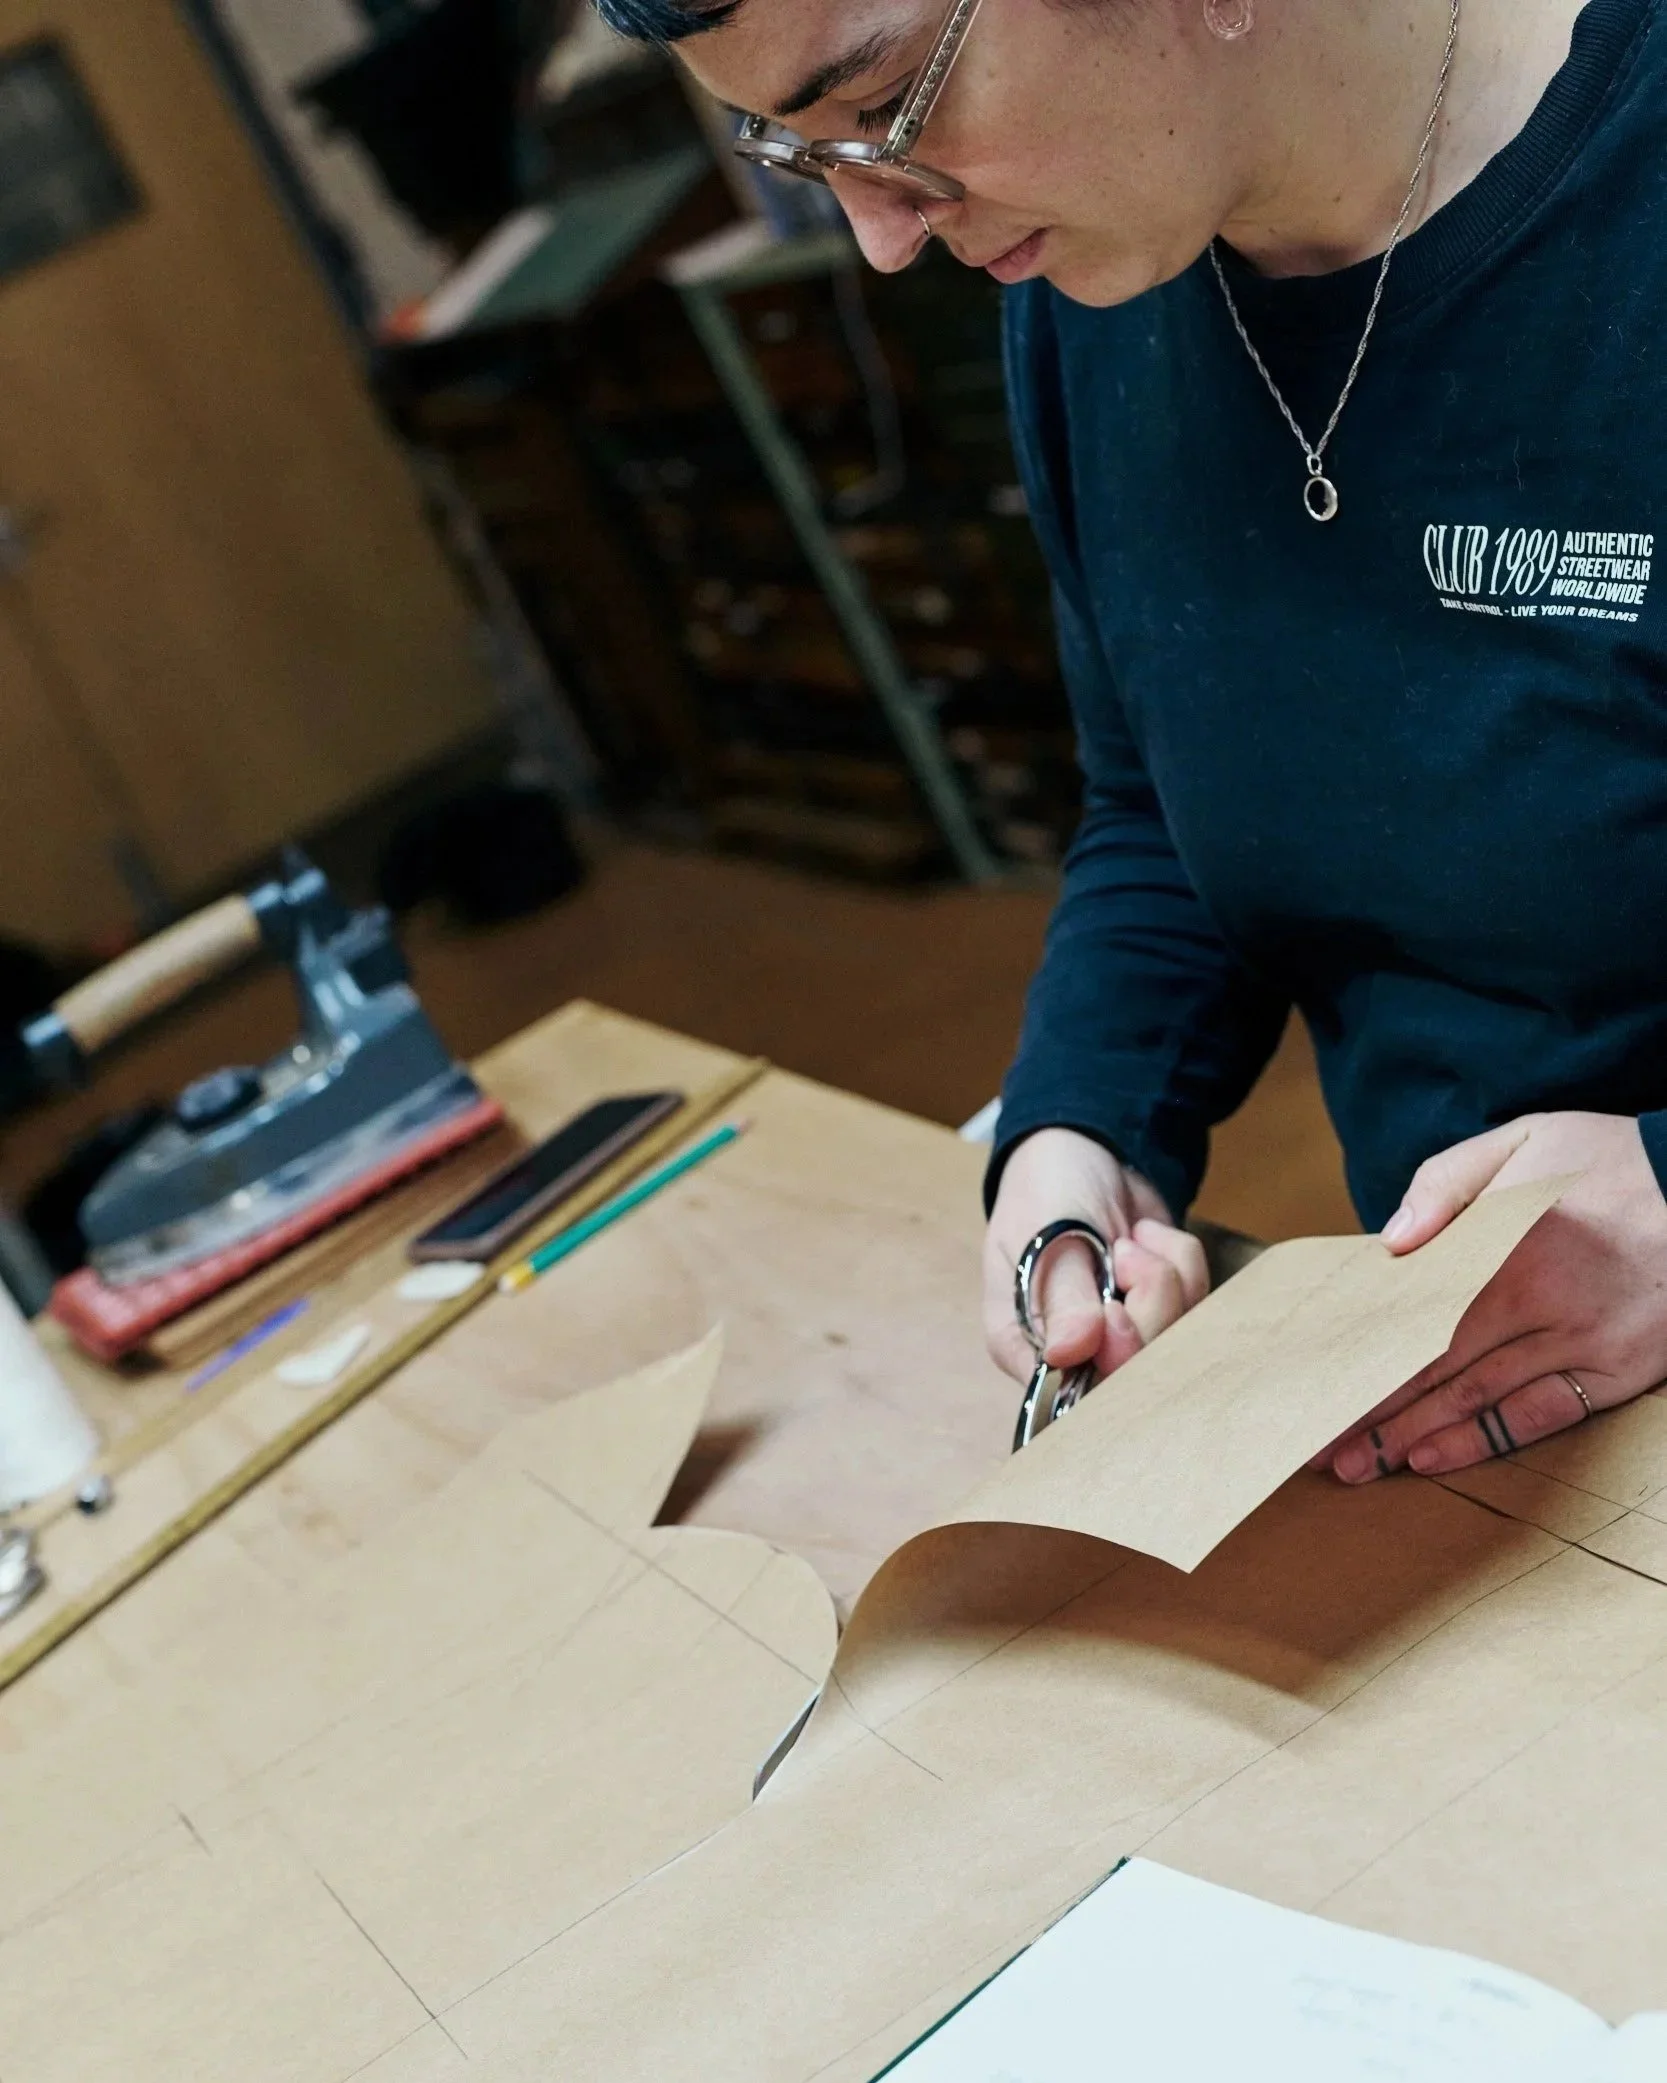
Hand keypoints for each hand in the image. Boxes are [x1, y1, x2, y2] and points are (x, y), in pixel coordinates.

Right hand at [983, 1127, 1209, 1386]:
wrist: (1085, 1149)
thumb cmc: (1047, 1189)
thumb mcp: (1046, 1233)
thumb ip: (1063, 1295)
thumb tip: (1071, 1353)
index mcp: (1024, 1347)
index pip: (1070, 1394)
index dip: (1108, 1361)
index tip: (1115, 1310)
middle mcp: (1073, 1356)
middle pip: (1136, 1373)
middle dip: (1146, 1303)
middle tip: (1123, 1252)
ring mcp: (1122, 1339)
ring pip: (1176, 1339)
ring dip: (1166, 1276)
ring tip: (1129, 1241)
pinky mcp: (1163, 1316)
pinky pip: (1198, 1307)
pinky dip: (1182, 1264)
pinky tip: (1149, 1241)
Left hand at [1320, 1113, 1666, 1482]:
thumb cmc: (1606, 1161)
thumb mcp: (1521, 1143)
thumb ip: (1445, 1185)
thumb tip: (1391, 1242)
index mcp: (1504, 1246)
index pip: (1412, 1314)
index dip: (1360, 1355)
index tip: (1311, 1383)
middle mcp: (1540, 1302)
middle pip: (1434, 1368)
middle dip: (1370, 1411)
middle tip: (1314, 1443)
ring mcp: (1582, 1342)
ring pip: (1477, 1400)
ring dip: (1411, 1437)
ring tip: (1357, 1464)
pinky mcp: (1619, 1370)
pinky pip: (1540, 1416)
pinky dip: (1483, 1441)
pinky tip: (1432, 1458)